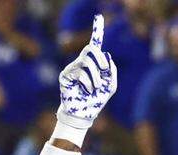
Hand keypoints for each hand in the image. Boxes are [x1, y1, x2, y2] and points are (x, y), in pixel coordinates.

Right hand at [57, 15, 116, 131]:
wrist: (85, 115)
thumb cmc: (97, 101)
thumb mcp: (111, 86)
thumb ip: (112, 70)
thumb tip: (107, 54)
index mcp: (94, 64)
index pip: (95, 44)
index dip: (97, 30)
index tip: (99, 17)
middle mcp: (82, 63)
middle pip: (90, 49)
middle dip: (100, 59)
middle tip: (104, 70)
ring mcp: (72, 68)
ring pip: (86, 61)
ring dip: (95, 76)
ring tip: (95, 87)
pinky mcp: (65, 75)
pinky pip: (79, 72)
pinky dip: (87, 82)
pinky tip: (86, 90)